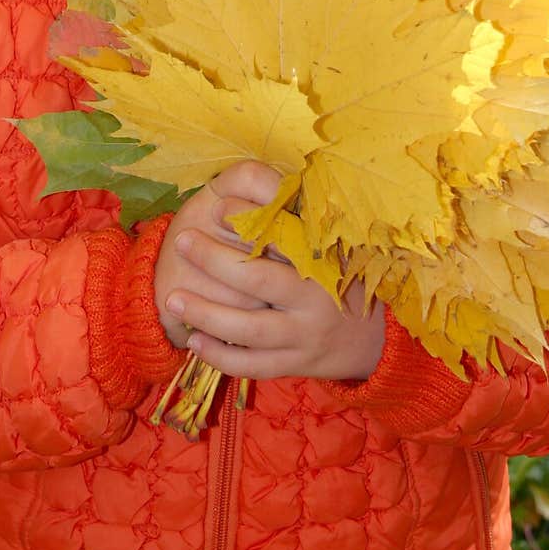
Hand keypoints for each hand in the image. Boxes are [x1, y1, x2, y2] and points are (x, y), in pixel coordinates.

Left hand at [159, 161, 385, 381]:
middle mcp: (316, 298)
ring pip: (249, 329)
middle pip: (258, 280)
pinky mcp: (296, 364)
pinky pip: (253, 365)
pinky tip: (194, 341)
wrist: (375, 337)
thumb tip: (253, 184)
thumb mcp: (328, 244)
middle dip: (215, 260)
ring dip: (207, 314)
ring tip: (173, 298)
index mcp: (323, 261)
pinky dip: (221, 356)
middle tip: (182, 241)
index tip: (217, 206)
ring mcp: (306, 335)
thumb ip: (295, 221)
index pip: (283, 236)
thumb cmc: (337, 276)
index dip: (248, 219)